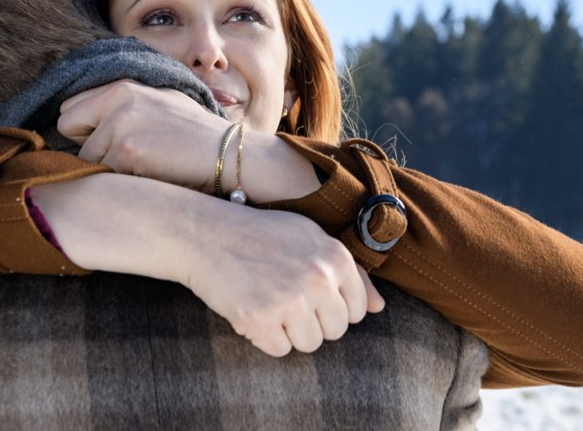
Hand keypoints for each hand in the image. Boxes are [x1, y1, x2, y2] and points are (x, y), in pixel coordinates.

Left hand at [58, 80, 227, 192]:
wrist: (230, 155)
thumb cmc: (194, 135)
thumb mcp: (158, 102)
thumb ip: (122, 103)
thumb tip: (79, 117)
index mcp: (123, 84)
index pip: (71, 106)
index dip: (86, 128)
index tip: (109, 139)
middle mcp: (118, 97)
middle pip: (67, 127)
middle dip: (86, 145)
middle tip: (123, 153)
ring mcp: (121, 123)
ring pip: (84, 157)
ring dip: (106, 168)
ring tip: (144, 164)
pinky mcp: (127, 151)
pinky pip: (102, 175)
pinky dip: (120, 181)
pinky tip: (148, 175)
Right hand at [177, 205, 385, 356]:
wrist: (204, 234)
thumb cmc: (257, 234)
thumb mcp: (308, 237)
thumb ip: (348, 272)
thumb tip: (378, 308)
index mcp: (335, 257)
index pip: (355, 310)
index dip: (330, 307)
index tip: (306, 294)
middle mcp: (318, 278)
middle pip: (334, 331)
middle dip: (310, 322)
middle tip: (282, 298)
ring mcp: (289, 299)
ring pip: (309, 344)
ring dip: (288, 332)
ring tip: (267, 302)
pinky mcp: (260, 319)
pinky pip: (279, 350)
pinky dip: (264, 337)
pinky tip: (251, 310)